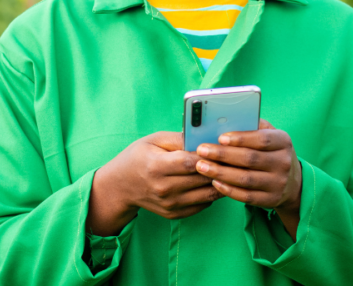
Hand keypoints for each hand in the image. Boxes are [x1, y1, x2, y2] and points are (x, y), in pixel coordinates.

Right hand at [87, 131, 221, 235]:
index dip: (208, 155)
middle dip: (219, 167)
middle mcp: (163, 188)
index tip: (221, 147)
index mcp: (156, 166)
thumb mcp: (154, 140)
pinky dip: (211, 193)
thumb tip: (204, 138)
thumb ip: (179, 138)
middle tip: (232, 157)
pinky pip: (203, 205)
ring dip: (220, 182)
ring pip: (207, 194)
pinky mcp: (174, 214)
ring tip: (227, 169)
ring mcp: (169, 204)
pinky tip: (213, 182)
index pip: (190, 162)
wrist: (121, 186)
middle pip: (201, 178)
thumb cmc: (139, 157)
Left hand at [194, 119, 301, 238]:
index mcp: (283, 142)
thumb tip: (225, 121)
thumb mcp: (270, 135)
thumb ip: (252, 126)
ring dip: (221, 172)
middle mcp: (283, 162)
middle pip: (250, 158)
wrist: (292, 182)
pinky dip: (228, 190)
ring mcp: (278, 183)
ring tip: (202, 166)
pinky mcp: (271, 200)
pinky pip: (246, 196)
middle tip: (202, 150)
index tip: (220, 137)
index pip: (262, 139)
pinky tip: (214, 182)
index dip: (240, 138)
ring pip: (246, 178)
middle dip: (223, 155)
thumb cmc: (271, 152)